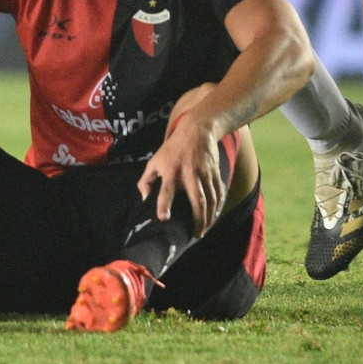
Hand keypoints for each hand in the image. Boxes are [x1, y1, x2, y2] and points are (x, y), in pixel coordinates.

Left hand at [136, 83, 224, 236]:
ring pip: (211, 198)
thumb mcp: (154, 161)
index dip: (164, 204)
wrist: (196, 129)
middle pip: (197, 199)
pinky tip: (214, 215)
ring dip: (209, 216)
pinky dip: (218, 206)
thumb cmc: (172, 149)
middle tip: (196, 234)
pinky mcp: (215, 171)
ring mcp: (205, 172)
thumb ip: (146, 180)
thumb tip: (144, 199)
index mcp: (171, 170)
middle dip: (198, 218)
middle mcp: (189, 172)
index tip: (163, 218)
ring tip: (204, 229)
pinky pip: (219, 192)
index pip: (166, 190)